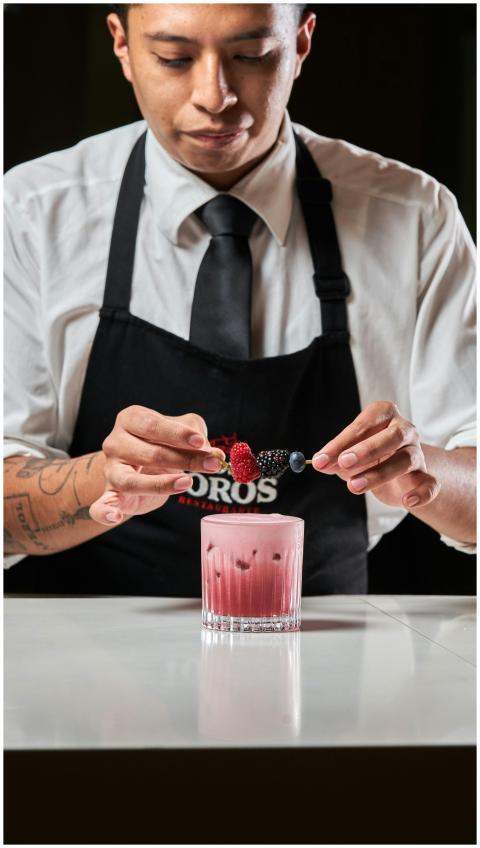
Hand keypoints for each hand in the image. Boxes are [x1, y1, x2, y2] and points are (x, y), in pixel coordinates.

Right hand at [89, 406, 223, 524]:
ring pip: (132, 480)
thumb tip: (213, 452)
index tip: (201, 443)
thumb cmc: (161, 443)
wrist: (137, 466)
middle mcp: (115, 442)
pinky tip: (116, 517)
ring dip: (161, 484)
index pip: (153, 425)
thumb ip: (196, 435)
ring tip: (187, 483)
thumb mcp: (180, 431)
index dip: (178, 434)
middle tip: (212, 465)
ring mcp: (110, 470)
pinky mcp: (110, 494)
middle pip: (150, 453)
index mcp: (130, 419)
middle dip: (184, 459)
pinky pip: (101, 506)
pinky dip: (105, 512)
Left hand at [312, 401, 440, 509]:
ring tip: (354, 486)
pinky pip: (430, 484)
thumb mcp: (348, 455)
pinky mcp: (425, 476)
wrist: (397, 474)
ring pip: (405, 460)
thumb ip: (335, 458)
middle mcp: (405, 430)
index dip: (342, 441)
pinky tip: (406, 502)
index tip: (320, 459)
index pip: (364, 424)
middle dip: (366, 450)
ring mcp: (417, 453)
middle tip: (343, 463)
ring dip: (379, 474)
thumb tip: (321, 463)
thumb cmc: (369, 457)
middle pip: (392, 436)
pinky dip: (421, 493)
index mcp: (384, 415)